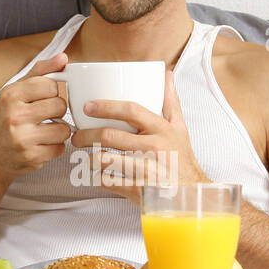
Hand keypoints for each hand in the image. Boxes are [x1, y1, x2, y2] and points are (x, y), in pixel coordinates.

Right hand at [0, 53, 72, 181]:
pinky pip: (60, 148)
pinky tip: (42, 144)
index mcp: (11, 95)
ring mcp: (23, 139)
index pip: (51, 85)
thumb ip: (41, 72)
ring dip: (59, 130)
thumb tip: (63, 57)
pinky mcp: (32, 157)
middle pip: (60, 106)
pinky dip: (55, 146)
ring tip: (46, 130)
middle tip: (46, 116)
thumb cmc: (8, 118)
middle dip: (57, 111)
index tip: (44, 98)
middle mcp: (14, 116)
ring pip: (64, 129)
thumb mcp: (17, 91)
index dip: (53, 92)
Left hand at [70, 66, 208, 205]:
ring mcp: (146, 170)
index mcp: (161, 129)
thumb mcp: (180, 128)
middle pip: (110, 135)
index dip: (106, 106)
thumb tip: (167, 74)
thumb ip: (171, 101)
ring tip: (85, 157)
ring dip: (89, 158)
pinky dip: (98, 178)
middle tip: (77, 136)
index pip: (131, 110)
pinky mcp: (139, 190)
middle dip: (86, 135)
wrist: (191, 194)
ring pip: (104, 160)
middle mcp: (154, 148)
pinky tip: (97, 176)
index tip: (88, 106)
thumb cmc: (183, 159)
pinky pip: (108, 182)